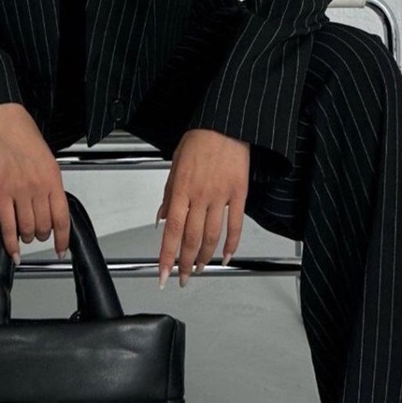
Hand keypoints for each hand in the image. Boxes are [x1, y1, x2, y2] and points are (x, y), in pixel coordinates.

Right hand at [0, 103, 70, 265]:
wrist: (3, 121)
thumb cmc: (23, 134)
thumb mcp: (47, 159)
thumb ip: (49, 183)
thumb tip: (51, 205)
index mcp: (53, 178)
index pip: (62, 218)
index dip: (63, 239)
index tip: (62, 249)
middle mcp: (38, 187)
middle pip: (44, 226)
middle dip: (42, 235)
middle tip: (39, 235)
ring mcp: (19, 191)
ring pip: (26, 229)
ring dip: (27, 237)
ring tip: (25, 235)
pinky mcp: (0, 193)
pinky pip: (7, 225)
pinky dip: (10, 242)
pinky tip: (13, 250)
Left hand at [155, 129, 249, 287]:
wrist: (225, 124)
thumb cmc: (199, 139)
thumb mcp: (176, 163)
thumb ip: (169, 193)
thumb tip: (162, 217)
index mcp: (182, 188)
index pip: (172, 230)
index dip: (167, 256)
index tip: (163, 274)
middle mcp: (200, 195)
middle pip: (192, 239)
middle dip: (185, 263)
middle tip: (182, 278)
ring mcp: (221, 196)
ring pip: (212, 236)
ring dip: (205, 257)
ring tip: (200, 269)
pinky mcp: (239, 194)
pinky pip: (236, 225)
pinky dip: (231, 244)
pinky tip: (226, 256)